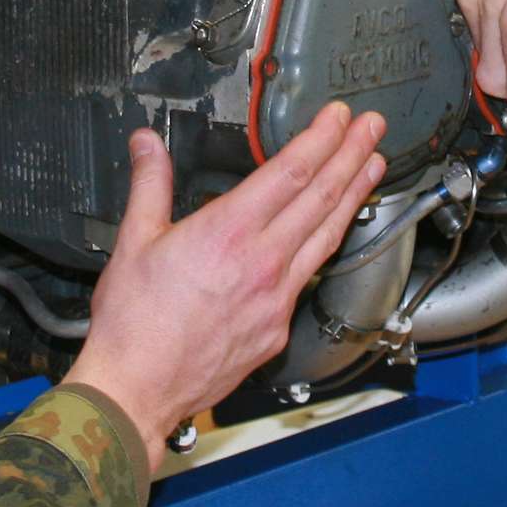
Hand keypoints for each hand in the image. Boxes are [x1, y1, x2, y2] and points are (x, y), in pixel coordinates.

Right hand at [63, 102, 388, 467]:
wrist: (137, 389)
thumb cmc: (133, 325)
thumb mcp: (133, 241)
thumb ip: (149, 185)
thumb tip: (146, 144)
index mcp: (227, 233)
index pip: (290, 172)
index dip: (321, 138)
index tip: (339, 118)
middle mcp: (262, 263)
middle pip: (321, 198)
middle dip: (351, 155)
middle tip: (373, 128)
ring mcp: (276, 298)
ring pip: (327, 236)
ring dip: (354, 196)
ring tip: (372, 167)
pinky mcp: (277, 327)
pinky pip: (310, 275)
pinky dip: (328, 243)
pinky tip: (333, 232)